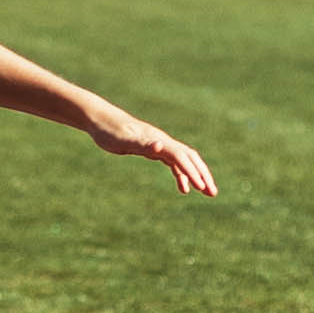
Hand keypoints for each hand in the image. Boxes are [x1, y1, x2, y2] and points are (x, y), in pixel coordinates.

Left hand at [92, 105, 219, 195]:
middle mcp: (163, 142)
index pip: (182, 158)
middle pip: (190, 158)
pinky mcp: (153, 149)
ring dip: (196, 176)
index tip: (202, 189)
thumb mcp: (125, 141)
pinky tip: (183, 188)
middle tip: (213, 193)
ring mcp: (159, 145)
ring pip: (184, 161)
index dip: (193, 173)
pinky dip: (181, 175)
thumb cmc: (110, 132)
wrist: (100, 119)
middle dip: (202, 175)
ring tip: (205, 192)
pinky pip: (173, 163)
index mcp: (159, 141)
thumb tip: (160, 147)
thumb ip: (143, 144)